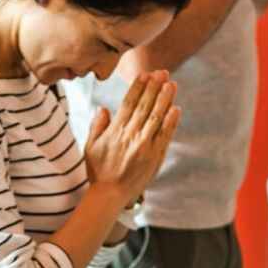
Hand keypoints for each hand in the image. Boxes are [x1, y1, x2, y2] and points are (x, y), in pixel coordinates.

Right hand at [82, 70, 181, 207]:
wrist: (110, 195)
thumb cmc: (98, 171)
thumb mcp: (90, 146)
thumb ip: (97, 126)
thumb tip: (104, 108)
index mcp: (115, 131)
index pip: (128, 103)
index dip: (138, 87)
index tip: (145, 74)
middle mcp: (130, 136)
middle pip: (145, 106)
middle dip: (154, 87)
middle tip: (162, 72)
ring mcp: (144, 146)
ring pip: (156, 117)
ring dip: (164, 99)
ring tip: (171, 83)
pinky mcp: (155, 157)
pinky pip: (165, 136)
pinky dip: (171, 122)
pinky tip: (176, 108)